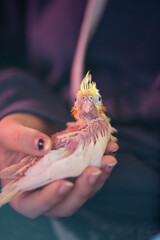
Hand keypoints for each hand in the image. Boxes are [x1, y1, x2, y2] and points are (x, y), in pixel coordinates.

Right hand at [0, 113, 117, 217]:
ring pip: (83, 191)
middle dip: (82, 189)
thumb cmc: (10, 137)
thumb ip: (22, 140)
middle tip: (95, 171)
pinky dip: (101, 162)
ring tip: (109, 158)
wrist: (26, 129)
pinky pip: (90, 172)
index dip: (50, 198)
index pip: (34, 205)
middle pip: (66, 204)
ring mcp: (64, 183)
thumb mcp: (9, 134)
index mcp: (22, 192)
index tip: (64, 184)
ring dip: (98, 176)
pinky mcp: (76, 172)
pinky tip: (109, 147)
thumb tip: (43, 145)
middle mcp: (45, 193)